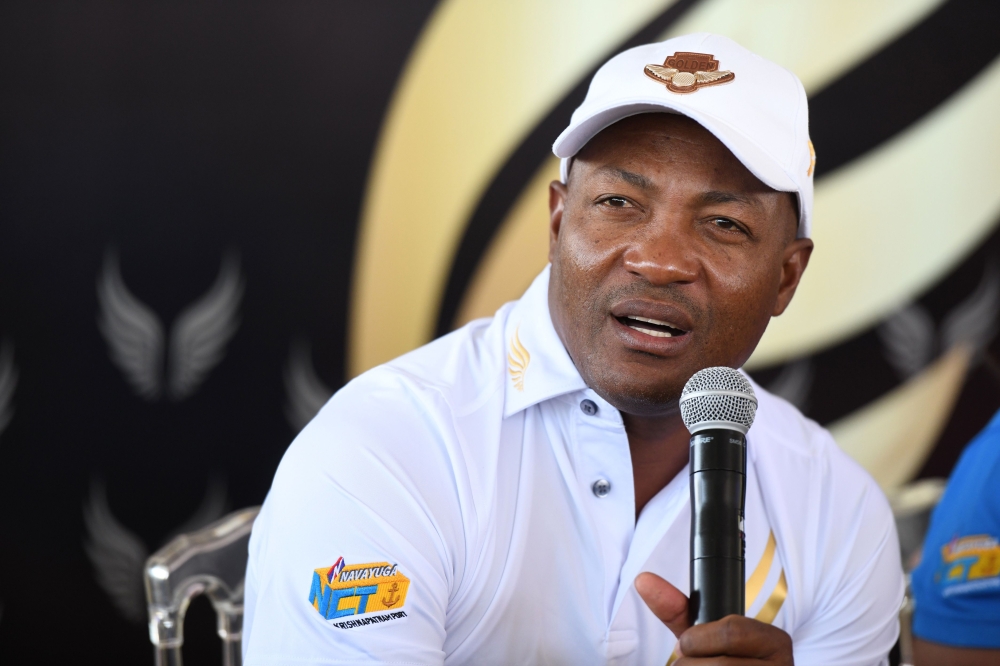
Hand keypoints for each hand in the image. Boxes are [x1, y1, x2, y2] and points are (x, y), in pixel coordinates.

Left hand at [635, 572, 792, 663]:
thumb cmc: (723, 661)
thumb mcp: (706, 636)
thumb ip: (677, 610)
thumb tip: (643, 580)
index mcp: (775, 642)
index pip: (731, 631)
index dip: (698, 640)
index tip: (686, 645)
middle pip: (721, 664)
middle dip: (690, 663)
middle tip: (689, 663)